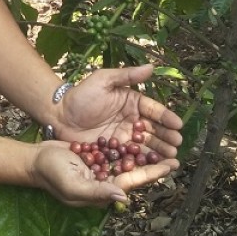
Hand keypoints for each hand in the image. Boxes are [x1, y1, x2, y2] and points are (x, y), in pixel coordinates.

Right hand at [30, 140, 177, 207]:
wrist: (35, 159)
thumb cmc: (52, 175)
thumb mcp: (74, 186)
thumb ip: (98, 192)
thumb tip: (123, 197)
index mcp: (105, 189)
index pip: (134, 181)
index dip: (153, 173)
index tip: (171, 165)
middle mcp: (107, 178)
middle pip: (137, 169)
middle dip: (156, 162)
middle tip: (176, 151)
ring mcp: (102, 165)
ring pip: (129, 157)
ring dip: (146, 150)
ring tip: (164, 141)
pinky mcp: (97, 152)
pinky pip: (117, 146)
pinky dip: (130, 141)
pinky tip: (141, 131)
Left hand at [55, 65, 183, 170]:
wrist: (59, 115)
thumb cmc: (81, 95)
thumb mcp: (103, 80)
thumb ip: (126, 75)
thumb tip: (151, 67)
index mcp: (132, 103)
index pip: (153, 110)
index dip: (166, 117)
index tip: (178, 124)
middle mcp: (132, 121)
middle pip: (153, 130)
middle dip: (167, 137)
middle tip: (177, 145)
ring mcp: (124, 138)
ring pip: (145, 145)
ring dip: (159, 152)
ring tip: (171, 158)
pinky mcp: (115, 152)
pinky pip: (131, 157)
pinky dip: (143, 162)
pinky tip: (153, 168)